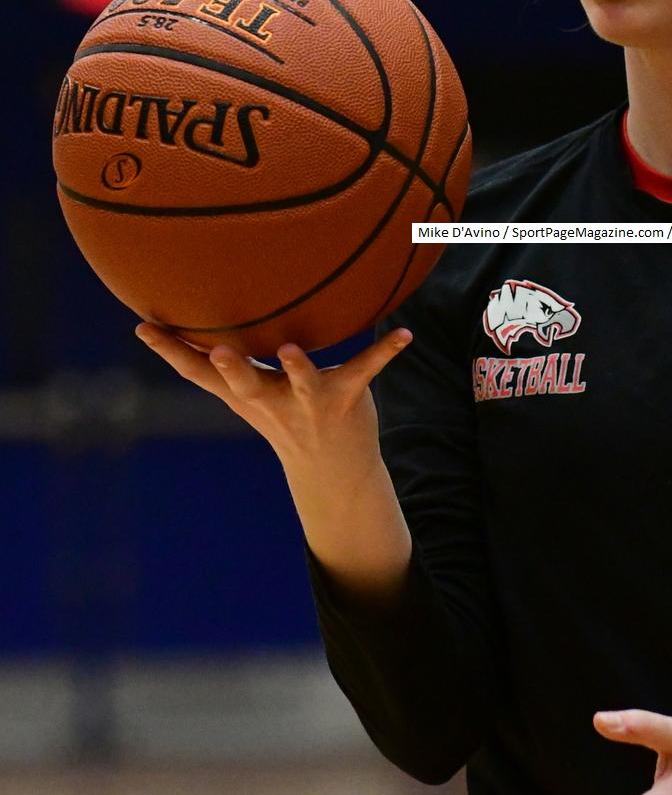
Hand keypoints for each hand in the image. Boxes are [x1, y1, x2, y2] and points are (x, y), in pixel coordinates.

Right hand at [134, 323, 411, 476]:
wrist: (332, 470)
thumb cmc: (284, 416)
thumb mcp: (248, 395)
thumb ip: (220, 366)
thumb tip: (182, 324)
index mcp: (245, 395)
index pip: (201, 374)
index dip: (172, 352)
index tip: (144, 326)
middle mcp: (274, 400)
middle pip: (246, 384)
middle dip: (231, 367)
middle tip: (218, 348)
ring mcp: (311, 403)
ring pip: (303, 384)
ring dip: (297, 368)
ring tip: (291, 348)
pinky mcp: (348, 398)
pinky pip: (366, 369)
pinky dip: (385, 350)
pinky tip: (404, 333)